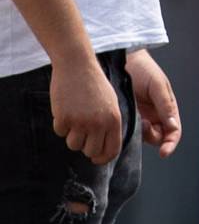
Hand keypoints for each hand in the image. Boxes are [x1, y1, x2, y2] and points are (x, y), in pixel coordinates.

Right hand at [49, 43, 122, 164]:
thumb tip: (103, 148)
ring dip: (71, 135)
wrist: (77, 64)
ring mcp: (81, 121)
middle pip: (90, 151)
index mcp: (113, 120)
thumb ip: (109, 125)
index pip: (111, 151)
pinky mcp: (64, 118)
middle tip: (81, 133)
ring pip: (73, 145)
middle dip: (84, 146)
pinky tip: (65, 107)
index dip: (102, 158)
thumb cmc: (94, 83)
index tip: (95, 159)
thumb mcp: (110, 104)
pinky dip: (60, 124)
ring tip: (74, 116)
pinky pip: (60, 132)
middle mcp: (99, 123)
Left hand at [127, 50, 180, 153]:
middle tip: (143, 125)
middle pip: (159, 138)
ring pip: (144, 137)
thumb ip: (165, 105)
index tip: (164, 152)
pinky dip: (128, 131)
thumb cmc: (143, 69)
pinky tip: (125, 121)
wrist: (121, 60)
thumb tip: (172, 127)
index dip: (171, 144)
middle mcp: (155, 116)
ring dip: (141, 134)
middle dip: (154, 137)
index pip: (173, 132)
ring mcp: (141, 118)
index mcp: (167, 109)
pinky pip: (129, 131)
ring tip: (135, 119)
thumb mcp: (157, 85)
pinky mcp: (126, 118)